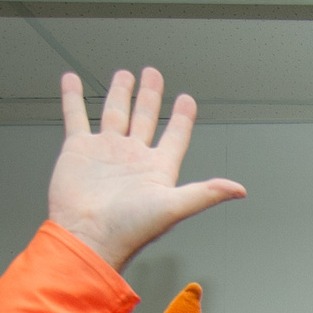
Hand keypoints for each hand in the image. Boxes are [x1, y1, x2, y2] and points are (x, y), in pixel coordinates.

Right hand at [49, 68, 245, 270]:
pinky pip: (76, 116)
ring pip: (115, 113)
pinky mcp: (78, 150)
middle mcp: (132, 158)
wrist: (88, 237)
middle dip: (151, 96)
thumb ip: (206, 193)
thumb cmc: (129, 230)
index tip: (187, 100)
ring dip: (121, 93)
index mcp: (157, 169)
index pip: (175, 136)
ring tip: (125, 75)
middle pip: (146, 118)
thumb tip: (239, 189)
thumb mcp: (173, 207)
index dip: (182, 118)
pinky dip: (73, 98)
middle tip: (154, 74)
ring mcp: (105, 152)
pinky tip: (73, 81)